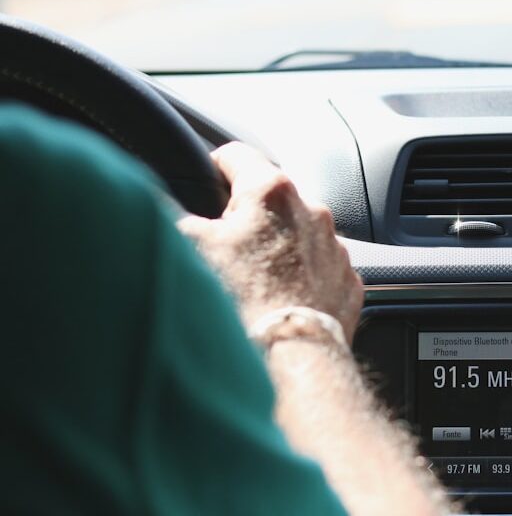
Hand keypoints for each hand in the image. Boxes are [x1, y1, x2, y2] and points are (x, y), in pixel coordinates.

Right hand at [178, 143, 363, 335]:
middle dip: (246, 217)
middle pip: (269, 200)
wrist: (291, 359)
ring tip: (251, 283)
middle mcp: (312, 211)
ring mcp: (335, 248)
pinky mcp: (348, 282)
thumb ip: (175, 214)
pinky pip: (319, 270)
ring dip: (276, 248)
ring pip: (297, 235)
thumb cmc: (239, 302)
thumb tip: (160, 206)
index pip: (236, 155)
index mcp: (271, 191)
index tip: (204, 183)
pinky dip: (300, 279)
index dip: (213, 168)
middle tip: (222, 249)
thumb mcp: (188, 247)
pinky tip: (279, 301)